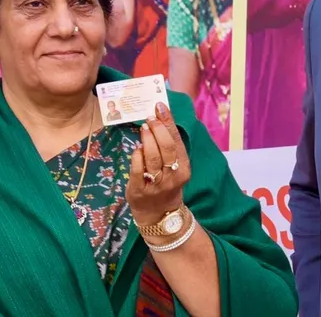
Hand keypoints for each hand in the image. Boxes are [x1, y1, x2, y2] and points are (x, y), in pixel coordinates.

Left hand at [126, 102, 191, 227]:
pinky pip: (138, 169)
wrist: (158, 213)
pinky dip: (137, 156)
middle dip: (158, 129)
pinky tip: (137, 148)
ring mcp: (156, 184)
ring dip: (147, 139)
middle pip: (166, 148)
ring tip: (143, 128)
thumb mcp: (174, 166)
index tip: (160, 106)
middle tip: (150, 117)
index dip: (169, 122)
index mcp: (184, 168)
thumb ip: (169, 146)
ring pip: (152, 158)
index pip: (177, 141)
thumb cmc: (166, 183)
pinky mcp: (139, 190)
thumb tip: (159, 117)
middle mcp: (172, 176)